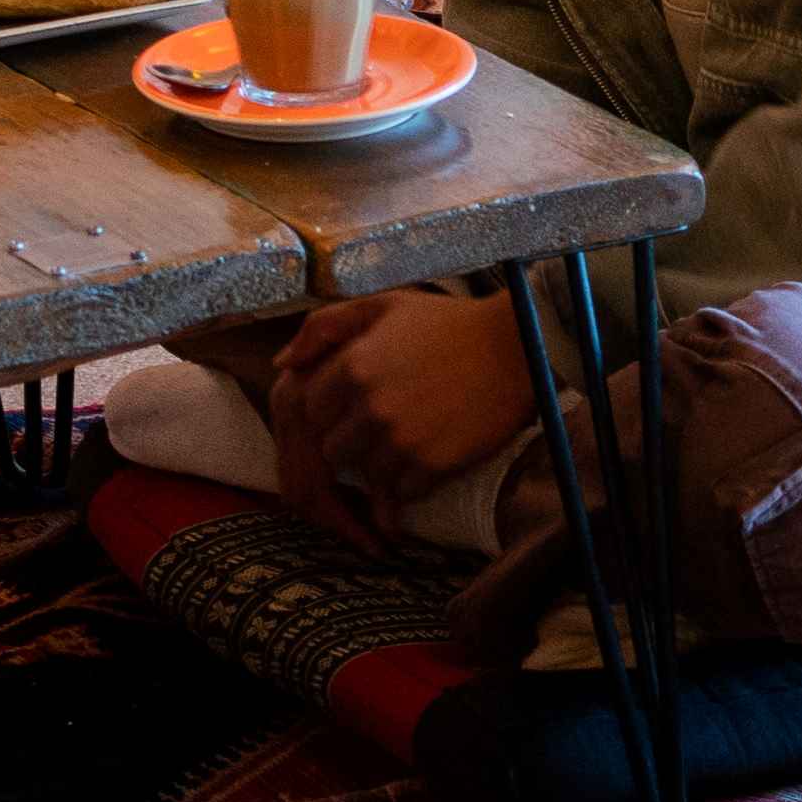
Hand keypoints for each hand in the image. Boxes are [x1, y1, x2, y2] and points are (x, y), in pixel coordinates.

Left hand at [264, 287, 543, 544]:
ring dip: (381, 468)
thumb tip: (283, 364)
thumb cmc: (449, 324)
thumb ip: (324, 328)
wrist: (518, 349)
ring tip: (410, 444)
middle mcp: (369, 406)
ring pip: (364, 476)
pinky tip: (429, 460)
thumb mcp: (383, 306)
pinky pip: (400, 494)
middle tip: (383, 432)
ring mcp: (399, 439)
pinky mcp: (430, 466)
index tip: (353, 409)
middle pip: (332, 450)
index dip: (329, 412)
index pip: (308, 410)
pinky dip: (410, 487)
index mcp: (352, 365)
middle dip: (351, 445)